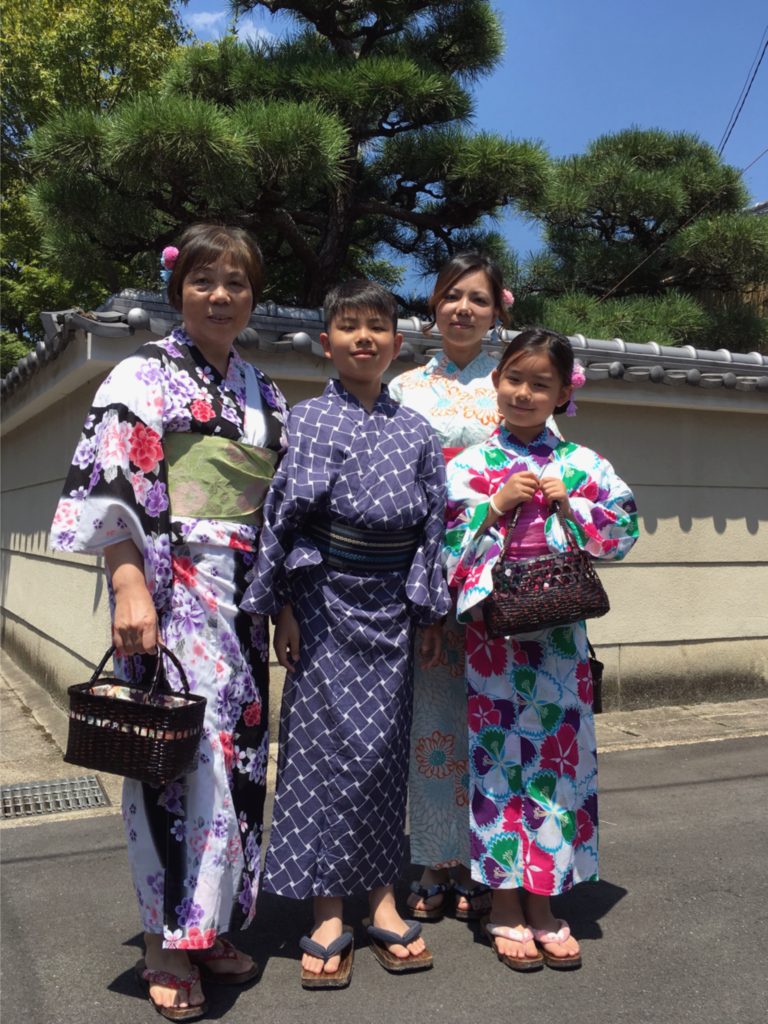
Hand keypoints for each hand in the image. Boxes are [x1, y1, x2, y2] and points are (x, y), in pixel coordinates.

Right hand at [105, 540, 157, 654]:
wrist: (129, 591)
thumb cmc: (145, 602)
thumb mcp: (154, 615)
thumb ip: (157, 632)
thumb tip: (160, 646)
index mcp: (148, 623)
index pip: (149, 647)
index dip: (152, 650)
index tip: (153, 649)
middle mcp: (136, 627)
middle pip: (139, 649)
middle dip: (143, 649)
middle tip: (145, 644)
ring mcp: (124, 628)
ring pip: (129, 649)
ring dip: (134, 649)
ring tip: (137, 643)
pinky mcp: (116, 628)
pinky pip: (119, 645)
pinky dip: (124, 648)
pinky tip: (128, 645)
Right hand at [274, 604, 300, 670]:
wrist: (284, 614)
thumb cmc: (290, 625)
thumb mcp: (295, 638)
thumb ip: (295, 649)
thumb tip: (295, 660)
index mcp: (279, 647)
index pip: (282, 661)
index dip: (288, 667)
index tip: (295, 671)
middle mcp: (276, 646)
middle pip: (281, 658)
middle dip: (287, 664)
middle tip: (295, 667)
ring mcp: (277, 642)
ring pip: (281, 653)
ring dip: (288, 657)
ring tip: (296, 659)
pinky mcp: (278, 638)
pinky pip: (282, 648)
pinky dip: (287, 651)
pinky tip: (293, 649)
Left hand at [419, 622, 442, 668]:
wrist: (434, 617)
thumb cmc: (432, 624)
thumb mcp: (428, 633)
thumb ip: (426, 642)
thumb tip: (424, 652)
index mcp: (438, 643)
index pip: (436, 656)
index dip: (431, 662)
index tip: (426, 667)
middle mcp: (437, 644)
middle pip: (435, 656)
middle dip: (429, 662)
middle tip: (423, 668)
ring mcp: (435, 642)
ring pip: (432, 653)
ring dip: (427, 658)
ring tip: (422, 663)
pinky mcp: (432, 639)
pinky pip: (430, 649)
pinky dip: (426, 653)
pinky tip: (422, 654)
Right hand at [492, 471, 539, 514]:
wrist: (499, 501)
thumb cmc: (508, 492)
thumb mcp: (513, 482)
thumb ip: (523, 480)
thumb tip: (536, 481)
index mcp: (516, 475)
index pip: (530, 473)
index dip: (536, 478)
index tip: (537, 483)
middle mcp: (516, 480)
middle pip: (533, 482)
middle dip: (536, 488)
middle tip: (534, 492)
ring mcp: (517, 487)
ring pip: (532, 490)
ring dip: (532, 495)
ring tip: (528, 497)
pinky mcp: (518, 495)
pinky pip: (529, 496)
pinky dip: (529, 500)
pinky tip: (526, 501)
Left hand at [539, 476, 570, 515]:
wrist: (563, 508)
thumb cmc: (554, 499)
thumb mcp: (547, 490)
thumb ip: (543, 486)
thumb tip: (537, 484)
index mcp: (556, 480)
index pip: (544, 479)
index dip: (542, 487)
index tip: (546, 492)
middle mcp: (560, 482)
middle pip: (544, 486)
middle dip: (544, 494)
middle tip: (549, 498)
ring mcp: (562, 488)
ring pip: (547, 491)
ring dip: (547, 498)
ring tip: (551, 500)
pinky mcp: (563, 494)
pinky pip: (550, 496)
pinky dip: (549, 501)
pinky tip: (552, 503)